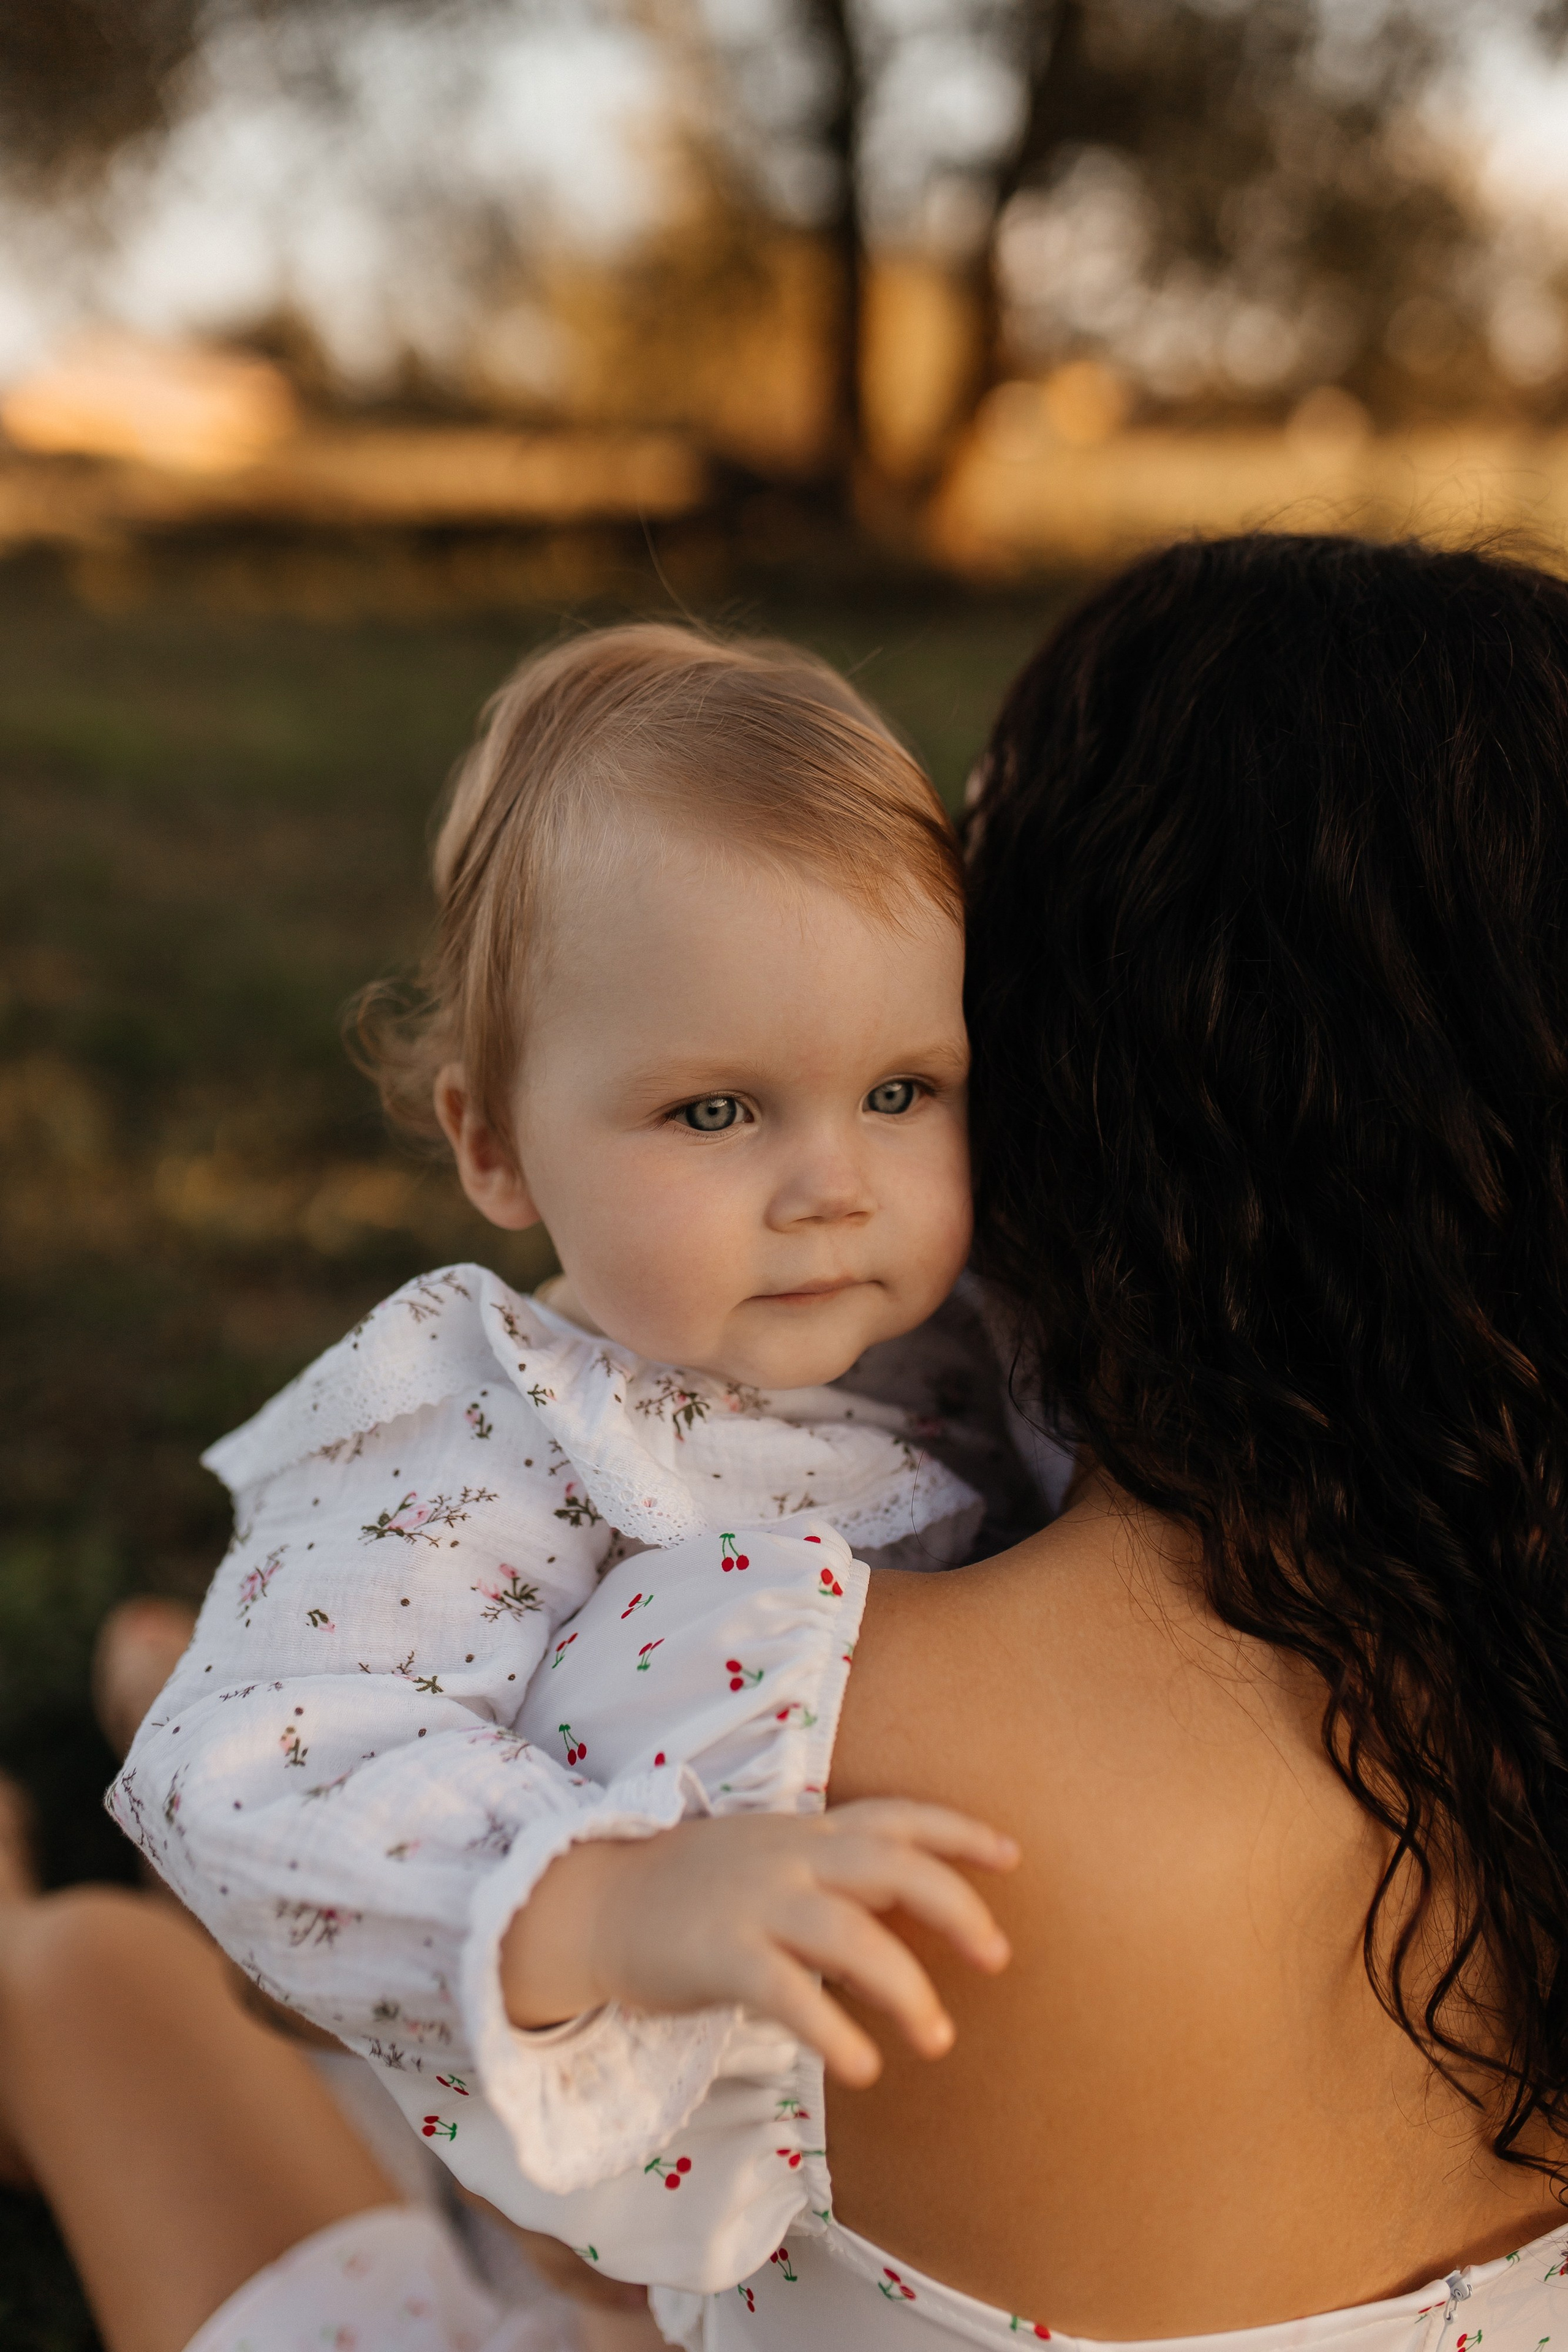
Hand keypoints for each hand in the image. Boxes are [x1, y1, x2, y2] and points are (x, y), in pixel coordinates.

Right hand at [500, 1801, 1018, 2086]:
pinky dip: (835, 2031)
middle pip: (893, 1866)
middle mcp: (788, 1857)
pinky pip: (790, 1995)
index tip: (1013, 1855)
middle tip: (998, 1957)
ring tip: (938, 2039)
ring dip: (907, 1989)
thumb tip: (903, 1914)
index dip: (959, 1832)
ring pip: (852, 1936)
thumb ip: (828, 1875)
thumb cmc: (688, 1893)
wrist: (592, 1905)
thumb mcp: (764, 1860)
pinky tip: (865, 2066)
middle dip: (957, 1908)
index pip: (896, 1817)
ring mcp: (754, 1903)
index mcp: (803, 1832)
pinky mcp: (719, 1955)